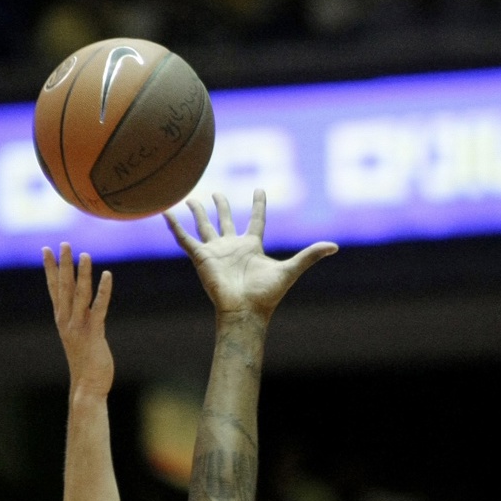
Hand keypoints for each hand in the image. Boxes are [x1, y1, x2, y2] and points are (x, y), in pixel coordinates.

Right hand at [43, 243, 113, 394]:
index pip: (54, 288)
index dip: (50, 268)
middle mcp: (67, 320)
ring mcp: (79, 326)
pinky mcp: (93, 333)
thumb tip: (80, 308)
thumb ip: (77, 321)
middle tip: (63, 243)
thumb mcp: (78, 338)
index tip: (46, 250)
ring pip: (79, 294)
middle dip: (63, 264)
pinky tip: (107, 275)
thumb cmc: (85, 364)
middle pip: (64, 287)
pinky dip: (103, 290)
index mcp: (62, 319)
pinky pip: (99, 307)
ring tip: (85, 254)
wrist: (87, 386)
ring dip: (82, 273)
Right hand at [164, 189, 337, 320]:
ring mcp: (216, 251)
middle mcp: (232, 247)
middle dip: (221, 206)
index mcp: (252, 247)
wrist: (244, 310)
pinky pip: (185, 239)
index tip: (259, 189)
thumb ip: (309, 255)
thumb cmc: (266, 295)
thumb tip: (334, 246)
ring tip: (191, 198)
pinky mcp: (201, 258)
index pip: (256, 220)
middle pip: (226, 220)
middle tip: (216, 193)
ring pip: (204, 226)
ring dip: (198, 213)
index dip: (258, 204)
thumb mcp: (290, 270)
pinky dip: (175, 227)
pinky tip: (166, 213)